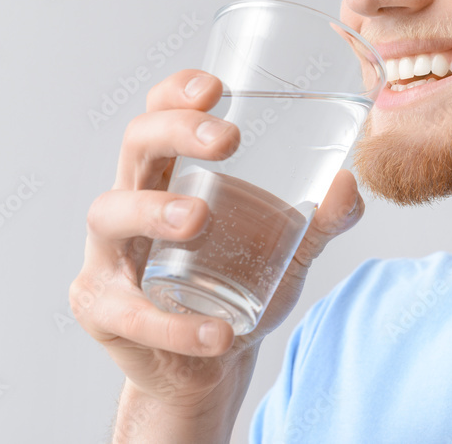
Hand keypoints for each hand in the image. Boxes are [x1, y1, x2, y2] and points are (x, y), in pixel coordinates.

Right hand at [69, 69, 364, 421]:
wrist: (209, 365)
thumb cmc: (238, 284)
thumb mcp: (288, 249)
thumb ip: (321, 220)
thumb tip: (349, 185)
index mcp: (172, 174)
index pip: (160, 114)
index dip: (177, 92)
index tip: (217, 87)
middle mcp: (132, 201)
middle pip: (136, 145)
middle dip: (175, 130)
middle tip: (228, 140)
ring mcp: (109, 255)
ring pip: (110, 214)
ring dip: (153, 210)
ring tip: (198, 219)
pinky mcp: (102, 310)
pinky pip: (129, 311)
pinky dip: (173, 324)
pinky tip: (216, 332)